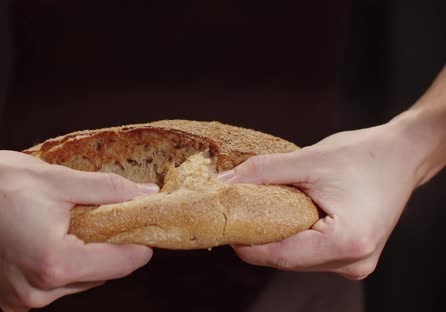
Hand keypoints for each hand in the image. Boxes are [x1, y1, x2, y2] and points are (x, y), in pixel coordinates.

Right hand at [0, 144, 156, 310]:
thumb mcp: (60, 181)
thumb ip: (108, 191)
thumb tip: (145, 194)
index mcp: (53, 263)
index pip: (118, 264)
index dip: (138, 246)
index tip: (148, 231)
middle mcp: (36, 291)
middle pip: (97, 276)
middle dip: (109, 250)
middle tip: (111, 221)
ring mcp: (17, 299)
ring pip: (73, 283)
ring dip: (82, 259)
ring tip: (74, 227)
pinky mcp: (5, 296)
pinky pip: (47, 287)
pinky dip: (57, 268)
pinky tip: (50, 241)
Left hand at [220, 123, 421, 278]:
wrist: (403, 155)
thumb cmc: (364, 155)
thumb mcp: (307, 159)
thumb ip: (262, 173)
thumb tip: (224, 183)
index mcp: (347, 242)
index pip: (280, 255)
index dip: (246, 243)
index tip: (223, 225)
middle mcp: (353, 261)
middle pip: (287, 259)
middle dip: (258, 238)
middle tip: (235, 214)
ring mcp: (354, 263)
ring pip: (296, 259)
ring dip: (275, 238)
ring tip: (259, 211)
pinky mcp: (352, 257)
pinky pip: (309, 254)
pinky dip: (293, 236)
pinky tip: (284, 216)